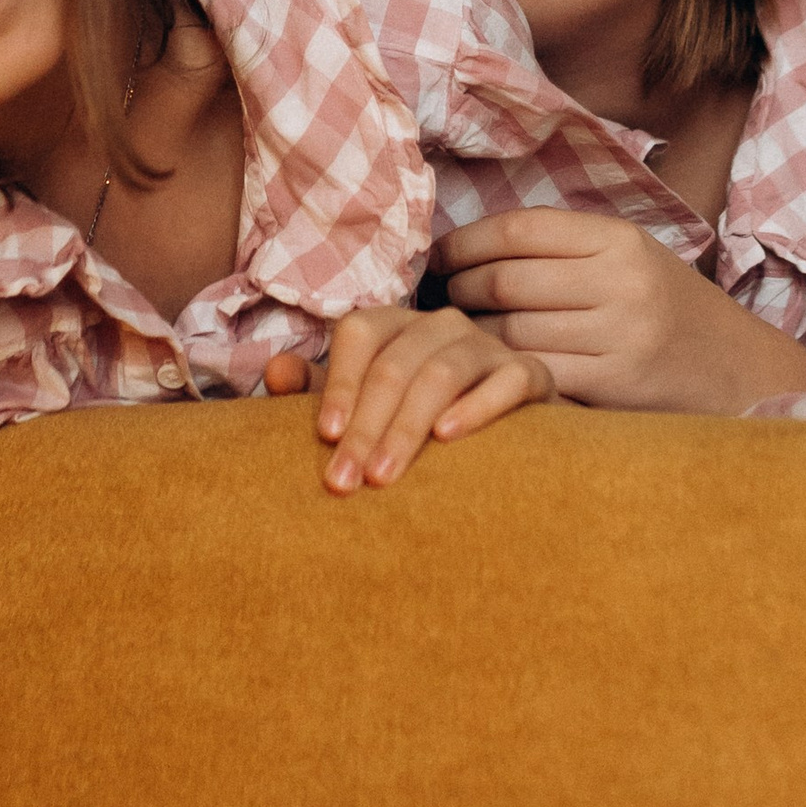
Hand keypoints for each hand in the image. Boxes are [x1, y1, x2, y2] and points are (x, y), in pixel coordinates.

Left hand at [263, 304, 551, 490]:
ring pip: (443, 372)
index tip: (325, 436)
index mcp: (397, 326)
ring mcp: (487, 346)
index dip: (341, 382)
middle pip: (396, 362)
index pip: (361, 333)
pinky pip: (508, 380)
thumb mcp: (365, 409)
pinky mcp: (530, 373)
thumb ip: (319, 393)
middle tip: (345, 481)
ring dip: (408, 426)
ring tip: (385, 475)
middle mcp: (441, 325)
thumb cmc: (420, 423)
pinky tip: (448, 438)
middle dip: (366, 426)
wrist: (509, 441)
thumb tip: (274, 372)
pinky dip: (477, 406)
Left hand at [440, 210, 805, 413]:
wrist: (737, 369)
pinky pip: (534, 374)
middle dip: (458, 291)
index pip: (517, 229)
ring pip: (510, 332)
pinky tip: (488, 371)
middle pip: (505, 282)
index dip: (464, 243)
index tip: (439, 257)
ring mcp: (620, 336)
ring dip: (470, 336)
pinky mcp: (615, 386)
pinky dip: (499, 372)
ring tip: (457, 337)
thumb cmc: (665, 308)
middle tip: (441, 301)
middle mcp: (621, 282)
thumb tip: (467, 246)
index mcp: (619, 239)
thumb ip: (563, 248)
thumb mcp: (629, 257)